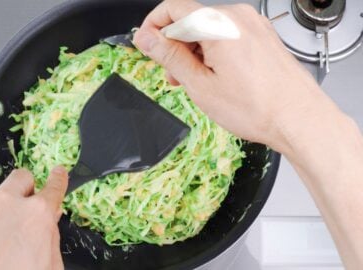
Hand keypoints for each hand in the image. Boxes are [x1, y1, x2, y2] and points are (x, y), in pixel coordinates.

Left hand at [0, 167, 67, 269]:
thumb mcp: (50, 265)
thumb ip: (51, 235)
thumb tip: (48, 221)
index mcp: (37, 214)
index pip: (53, 186)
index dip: (57, 179)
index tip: (57, 174)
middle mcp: (8, 204)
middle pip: (21, 178)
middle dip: (25, 189)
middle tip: (24, 208)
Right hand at [133, 0, 338, 152]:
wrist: (298, 119)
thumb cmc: (257, 107)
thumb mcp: (200, 84)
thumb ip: (169, 56)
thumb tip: (147, 38)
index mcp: (219, 24)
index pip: (173, 8)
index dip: (153, 25)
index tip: (146, 44)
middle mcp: (238, 17)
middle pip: (191, 19)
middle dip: (174, 45)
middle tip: (171, 73)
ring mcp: (253, 25)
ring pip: (208, 29)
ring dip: (193, 51)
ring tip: (193, 81)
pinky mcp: (261, 36)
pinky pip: (227, 36)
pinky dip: (212, 52)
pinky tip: (213, 76)